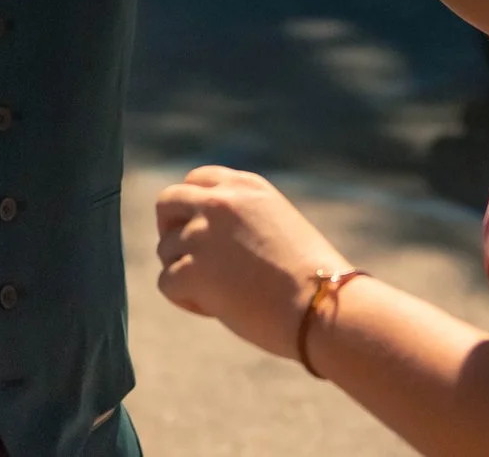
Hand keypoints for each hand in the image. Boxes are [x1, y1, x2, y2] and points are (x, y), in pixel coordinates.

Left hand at [155, 165, 349, 359]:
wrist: (324, 305)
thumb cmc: (313, 277)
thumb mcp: (279, 226)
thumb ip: (242, 219)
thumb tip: (206, 237)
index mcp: (246, 187)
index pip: (197, 180)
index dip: (190, 206)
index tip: (196, 228)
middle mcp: (220, 202)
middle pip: (167, 202)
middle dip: (169, 228)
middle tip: (186, 257)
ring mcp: (202, 234)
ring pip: (165, 249)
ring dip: (183, 271)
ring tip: (218, 294)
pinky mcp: (192, 270)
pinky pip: (167, 282)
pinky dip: (184, 298)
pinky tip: (213, 309)